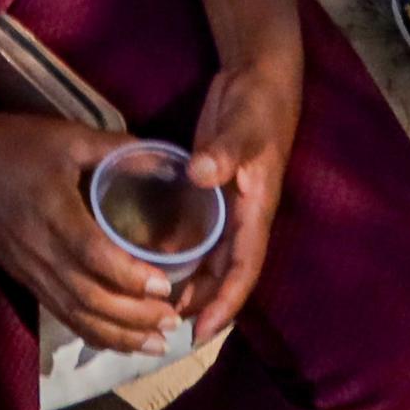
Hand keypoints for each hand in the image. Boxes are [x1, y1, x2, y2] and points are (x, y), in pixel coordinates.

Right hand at [0, 111, 179, 354]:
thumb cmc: (15, 145)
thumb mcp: (68, 136)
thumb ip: (117, 149)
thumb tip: (171, 162)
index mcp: (54, 211)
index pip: (93, 255)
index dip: (129, 276)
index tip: (165, 286)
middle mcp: (41, 250)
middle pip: (89, 297)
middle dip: (134, 316)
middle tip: (173, 320)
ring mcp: (31, 270)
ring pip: (76, 314)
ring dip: (118, 335)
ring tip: (156, 344)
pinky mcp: (25, 279)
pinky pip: (61, 314)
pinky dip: (93, 333)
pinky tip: (120, 342)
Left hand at [170, 55, 300, 344]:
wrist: (260, 77)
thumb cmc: (258, 105)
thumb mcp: (243, 126)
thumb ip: (224, 151)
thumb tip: (200, 175)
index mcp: (256, 213)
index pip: (242, 271)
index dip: (223, 304)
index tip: (199, 332)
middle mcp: (243, 218)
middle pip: (223, 275)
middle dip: (200, 305)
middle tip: (162, 330)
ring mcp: (227, 207)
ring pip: (209, 260)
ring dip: (188, 284)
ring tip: (153, 309)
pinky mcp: (211, 192)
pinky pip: (197, 235)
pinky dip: (179, 253)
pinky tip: (149, 263)